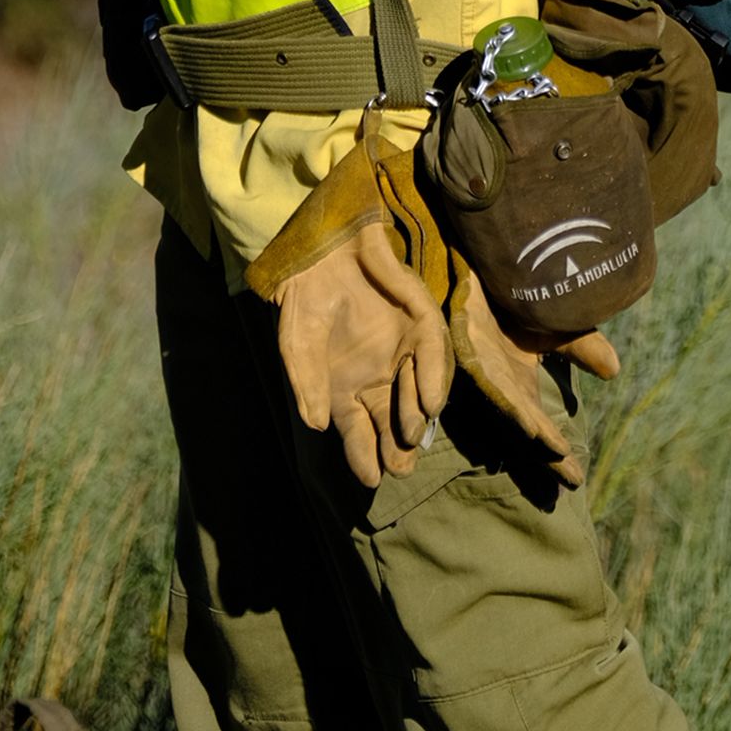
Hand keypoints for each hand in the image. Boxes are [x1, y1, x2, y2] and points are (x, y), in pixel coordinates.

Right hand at [275, 221, 454, 488]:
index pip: (358, 431)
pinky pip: (431, 355)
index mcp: (346, 387)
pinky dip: (433, 379)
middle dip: (397, 447)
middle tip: (400, 467)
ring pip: (415, 394)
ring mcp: (402, 350)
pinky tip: (431, 403)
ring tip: (409, 438)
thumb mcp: (297, 347)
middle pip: (391, 420)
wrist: (321, 251)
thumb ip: (306, 385)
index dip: (364, 456)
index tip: (372, 479)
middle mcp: (378, 375)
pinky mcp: (419, 321)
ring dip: (414, 417)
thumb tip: (315, 426)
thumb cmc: (306, 301)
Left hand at [446, 266, 618, 484]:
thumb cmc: (509, 299)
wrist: (480, 263)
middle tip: (570, 480)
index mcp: (516, 383)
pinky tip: (522, 411)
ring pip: (503, 401)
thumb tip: (613, 371)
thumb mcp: (554, 325)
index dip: (557, 453)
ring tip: (553, 448)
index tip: (576, 481)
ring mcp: (480, 363)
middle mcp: (498, 380)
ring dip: (527, 425)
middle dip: (546, 453)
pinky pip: (482, 371)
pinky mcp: (464, 338)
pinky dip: (502, 393)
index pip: (540, 425)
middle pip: (524, 424)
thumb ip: (581, 347)